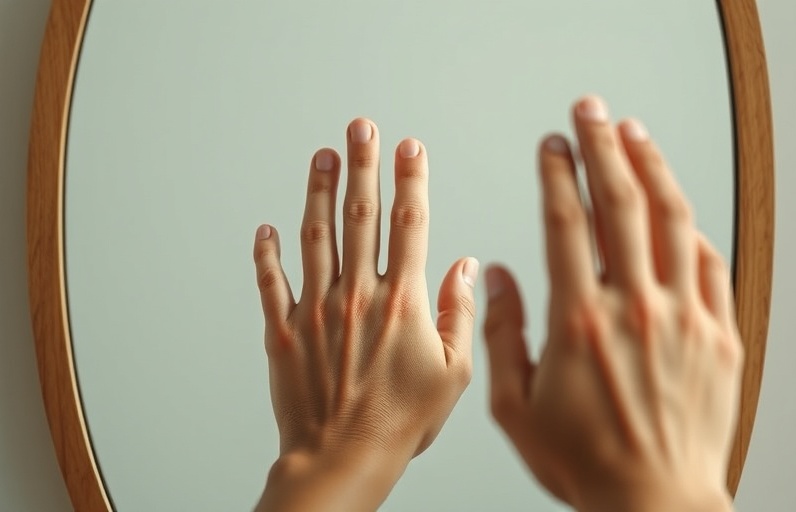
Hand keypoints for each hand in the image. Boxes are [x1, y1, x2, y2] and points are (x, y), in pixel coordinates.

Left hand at [252, 119, 477, 510]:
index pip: (410, 223)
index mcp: (403, 302)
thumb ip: (460, 313)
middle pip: (361, 215)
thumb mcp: (454, 374)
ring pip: (315, 236)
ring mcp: (316, 309)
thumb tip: (466, 267)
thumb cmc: (400, 423)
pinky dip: (267, 253)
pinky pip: (271, 282)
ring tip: (322, 156)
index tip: (409, 148)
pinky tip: (267, 229)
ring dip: (319, 192)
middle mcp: (358, 295)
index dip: (410, 179)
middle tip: (361, 128)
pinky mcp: (284, 330)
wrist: (341, 458)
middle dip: (363, 165)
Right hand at [483, 96, 742, 511]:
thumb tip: (496, 277)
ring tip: (635, 133)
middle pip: (619, 203)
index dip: (557, 173)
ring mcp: (684, 317)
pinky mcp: (718, 334)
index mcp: (580, 322)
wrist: (656, 502)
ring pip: (671, 219)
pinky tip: (678, 207)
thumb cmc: (587, 463)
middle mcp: (635, 309)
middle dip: (601, 146)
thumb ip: (502, 335)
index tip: (551, 146)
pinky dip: (691, 227)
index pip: (566, 223)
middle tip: (590, 112)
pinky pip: (710, 263)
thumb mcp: (516, 408)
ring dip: (651, 167)